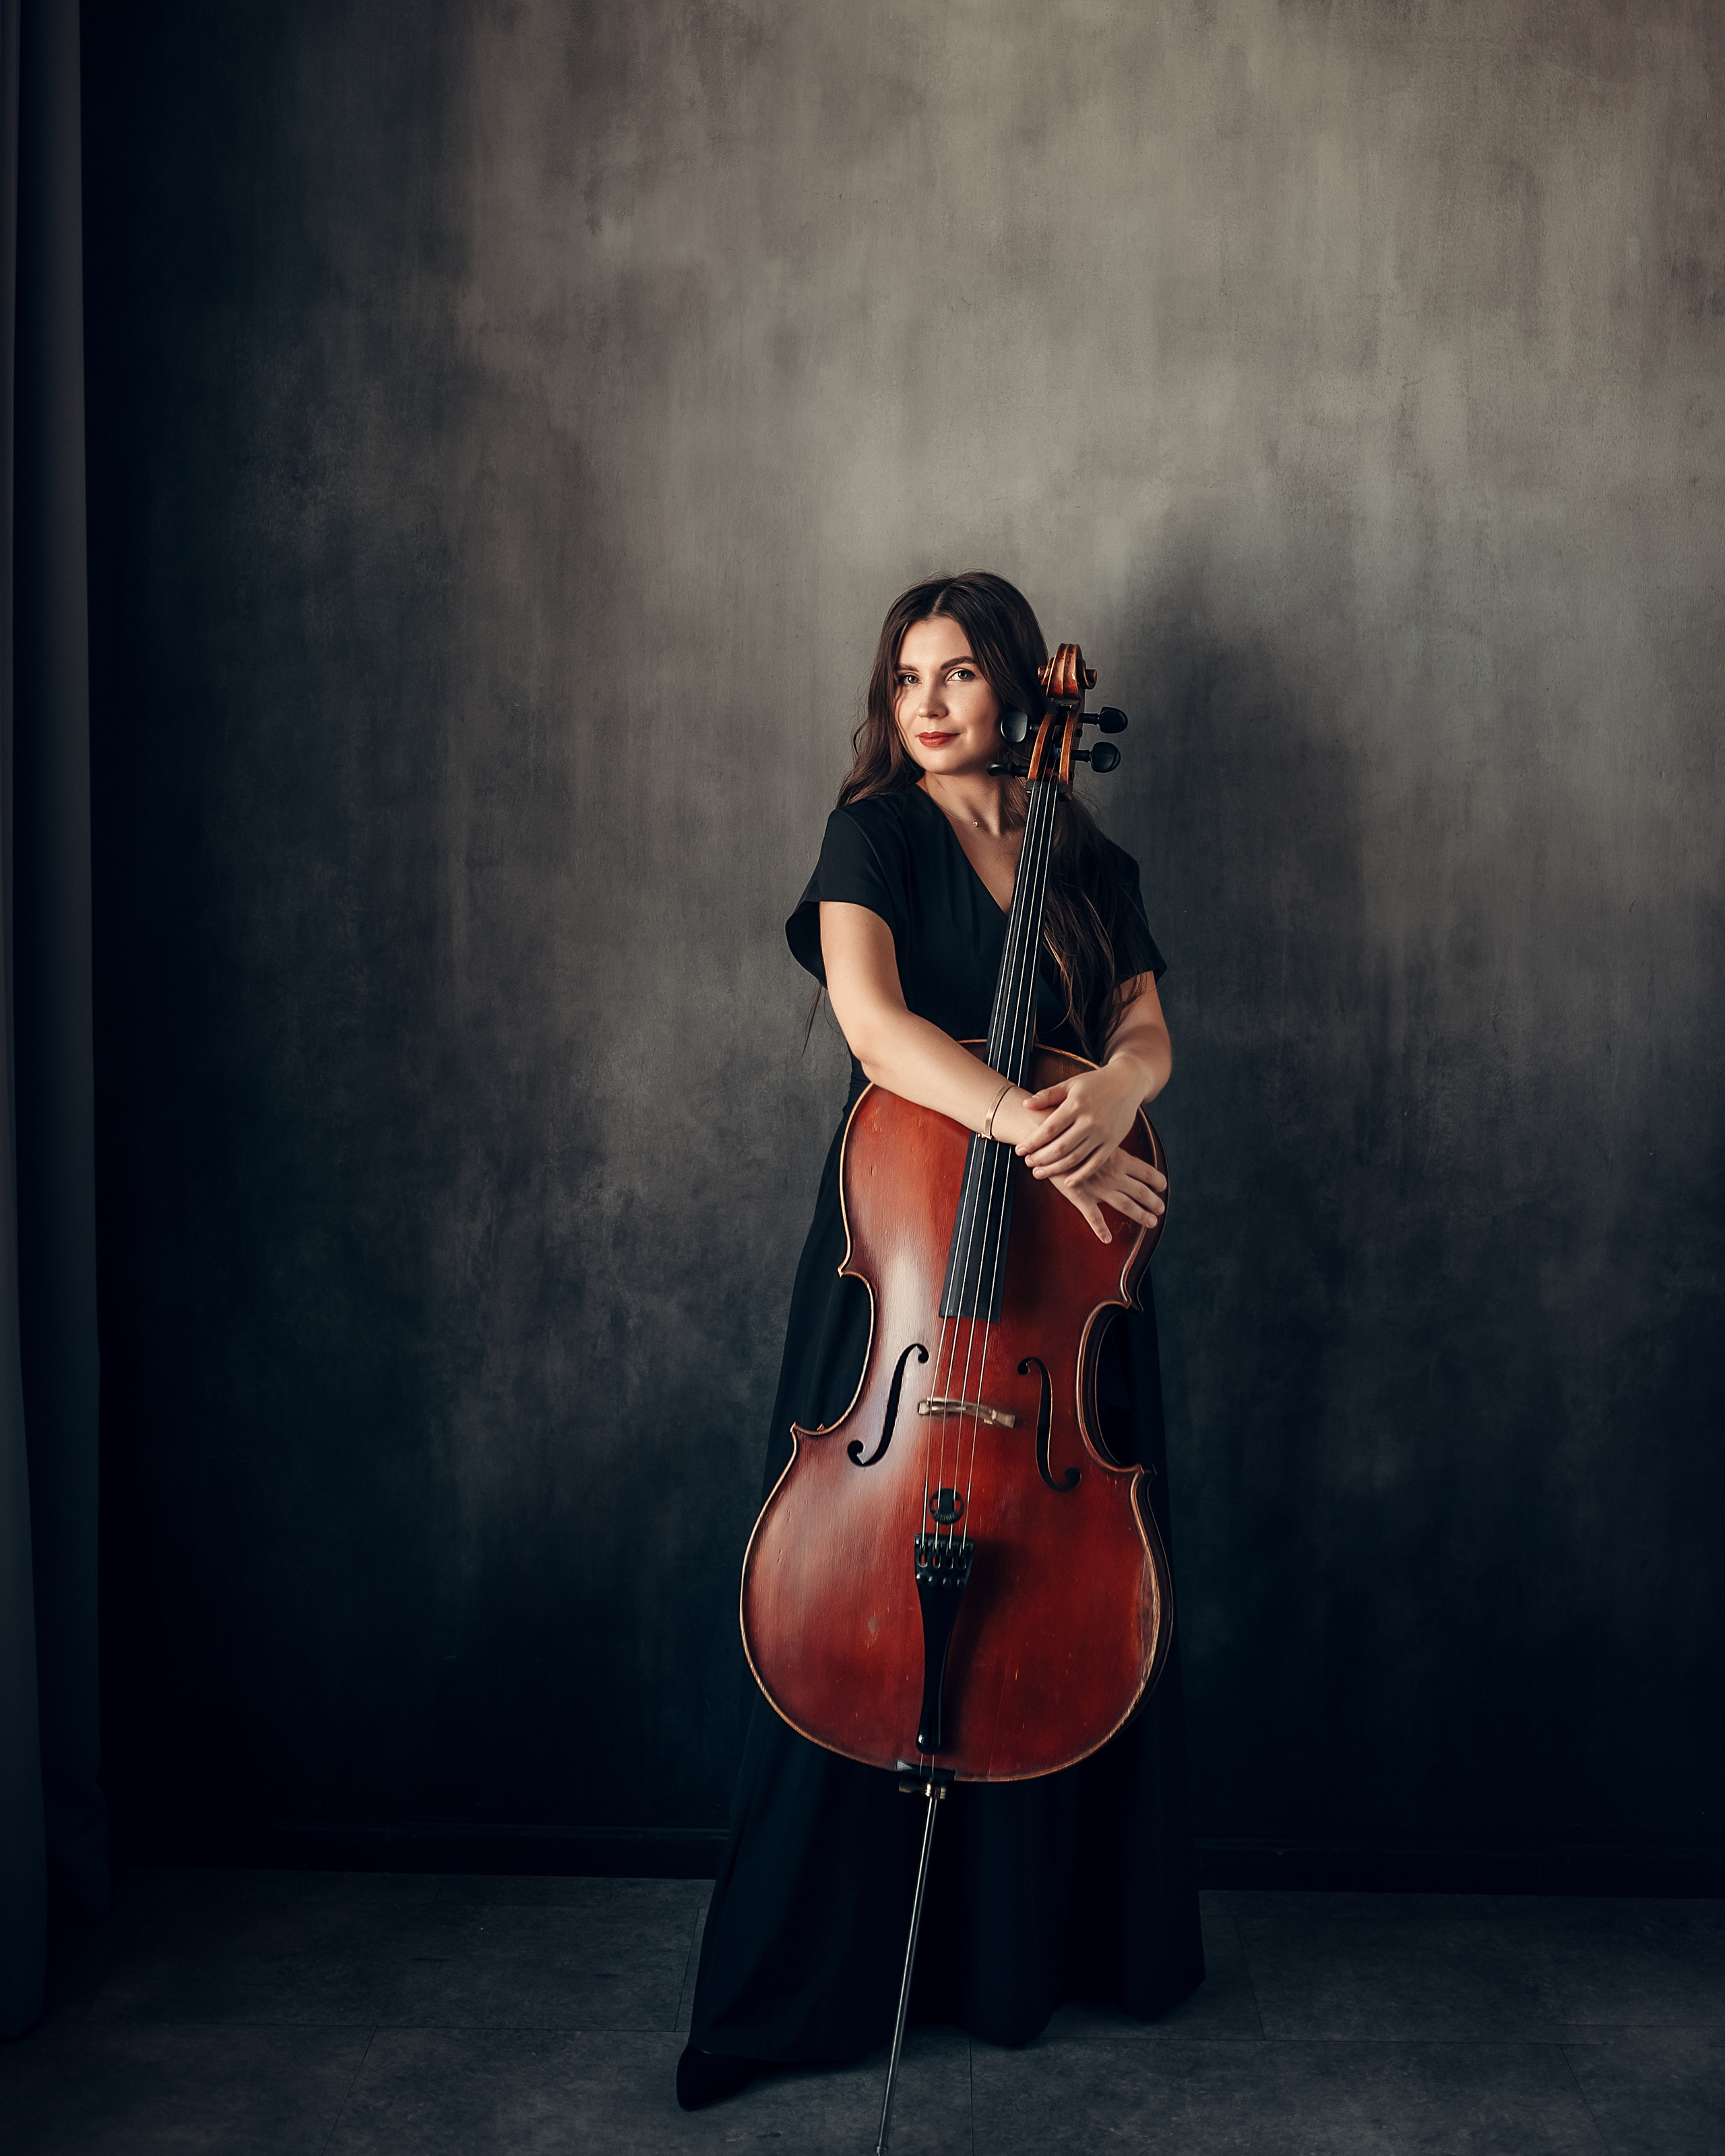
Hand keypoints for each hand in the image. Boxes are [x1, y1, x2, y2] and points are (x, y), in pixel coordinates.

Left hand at [1015, 1061, 1146, 1182]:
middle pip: (1060, 1147)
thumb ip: (1047, 1095)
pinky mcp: (1113, 1143)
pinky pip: (1095, 1163)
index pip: (1049, 1129)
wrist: (1127, 1083)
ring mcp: (1102, 1134)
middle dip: (1040, 1158)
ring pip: (1075, 1158)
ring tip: (1039, 1173)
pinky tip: (1068, 1182)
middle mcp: (1090, 1121)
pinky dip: (1082, 1175)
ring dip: (1055, 1169)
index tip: (1019, 1150)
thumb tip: (1025, 1105)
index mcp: (1076, 1105)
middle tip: (1028, 1163)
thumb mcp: (1070, 1084)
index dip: (1032, 1142)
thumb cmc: (1094, 1083)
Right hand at [1046, 1144, 1166, 1244]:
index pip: (1145, 1171)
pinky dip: (1101, 1229)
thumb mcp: (1098, 1134)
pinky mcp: (1080, 1196)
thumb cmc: (1072, 1132)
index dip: (1156, 1179)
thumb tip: (1117, 1142)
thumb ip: (1110, 1143)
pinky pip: (1093, 1217)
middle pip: (1140, 1191)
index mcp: (1118, 1158)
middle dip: (1153, 1201)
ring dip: (1141, 1214)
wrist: (1049, 1138)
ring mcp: (1098, 1187)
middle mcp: (1113, 1174)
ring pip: (1126, 1205)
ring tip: (1152, 1222)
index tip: (1163, 1185)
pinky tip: (1107, 1239)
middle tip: (1161, 1209)